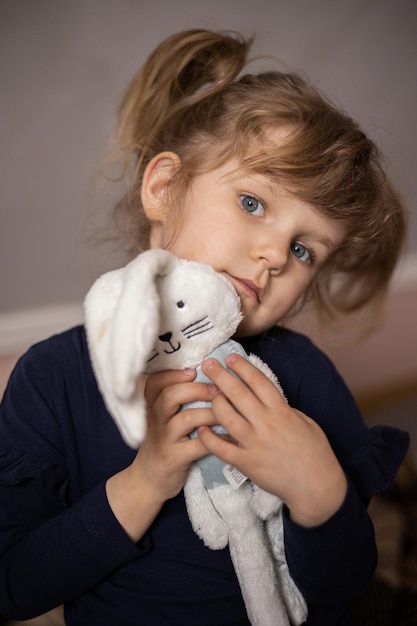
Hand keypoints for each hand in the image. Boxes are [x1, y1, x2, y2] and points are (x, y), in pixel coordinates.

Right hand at [106, 368, 216, 540]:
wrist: (148, 479)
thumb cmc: (163, 442)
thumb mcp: (161, 418)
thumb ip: (174, 399)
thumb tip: (205, 375)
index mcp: (151, 406)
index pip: (156, 382)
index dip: (175, 373)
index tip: (194, 370)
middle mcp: (154, 420)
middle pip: (171, 395)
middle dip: (197, 389)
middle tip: (217, 390)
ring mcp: (163, 439)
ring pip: (186, 418)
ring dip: (210, 413)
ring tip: (226, 412)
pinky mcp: (174, 458)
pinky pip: (198, 445)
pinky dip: (216, 438)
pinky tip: (228, 435)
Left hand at [197, 354, 346, 526]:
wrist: (317, 488)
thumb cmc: (315, 452)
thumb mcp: (305, 422)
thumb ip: (284, 409)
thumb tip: (266, 398)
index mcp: (282, 411)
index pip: (258, 382)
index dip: (242, 367)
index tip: (230, 358)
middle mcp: (267, 424)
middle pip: (238, 393)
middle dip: (220, 376)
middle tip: (206, 365)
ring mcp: (255, 444)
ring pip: (227, 417)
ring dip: (215, 402)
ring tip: (207, 393)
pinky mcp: (247, 463)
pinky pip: (222, 449)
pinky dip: (209, 438)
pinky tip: (201, 429)